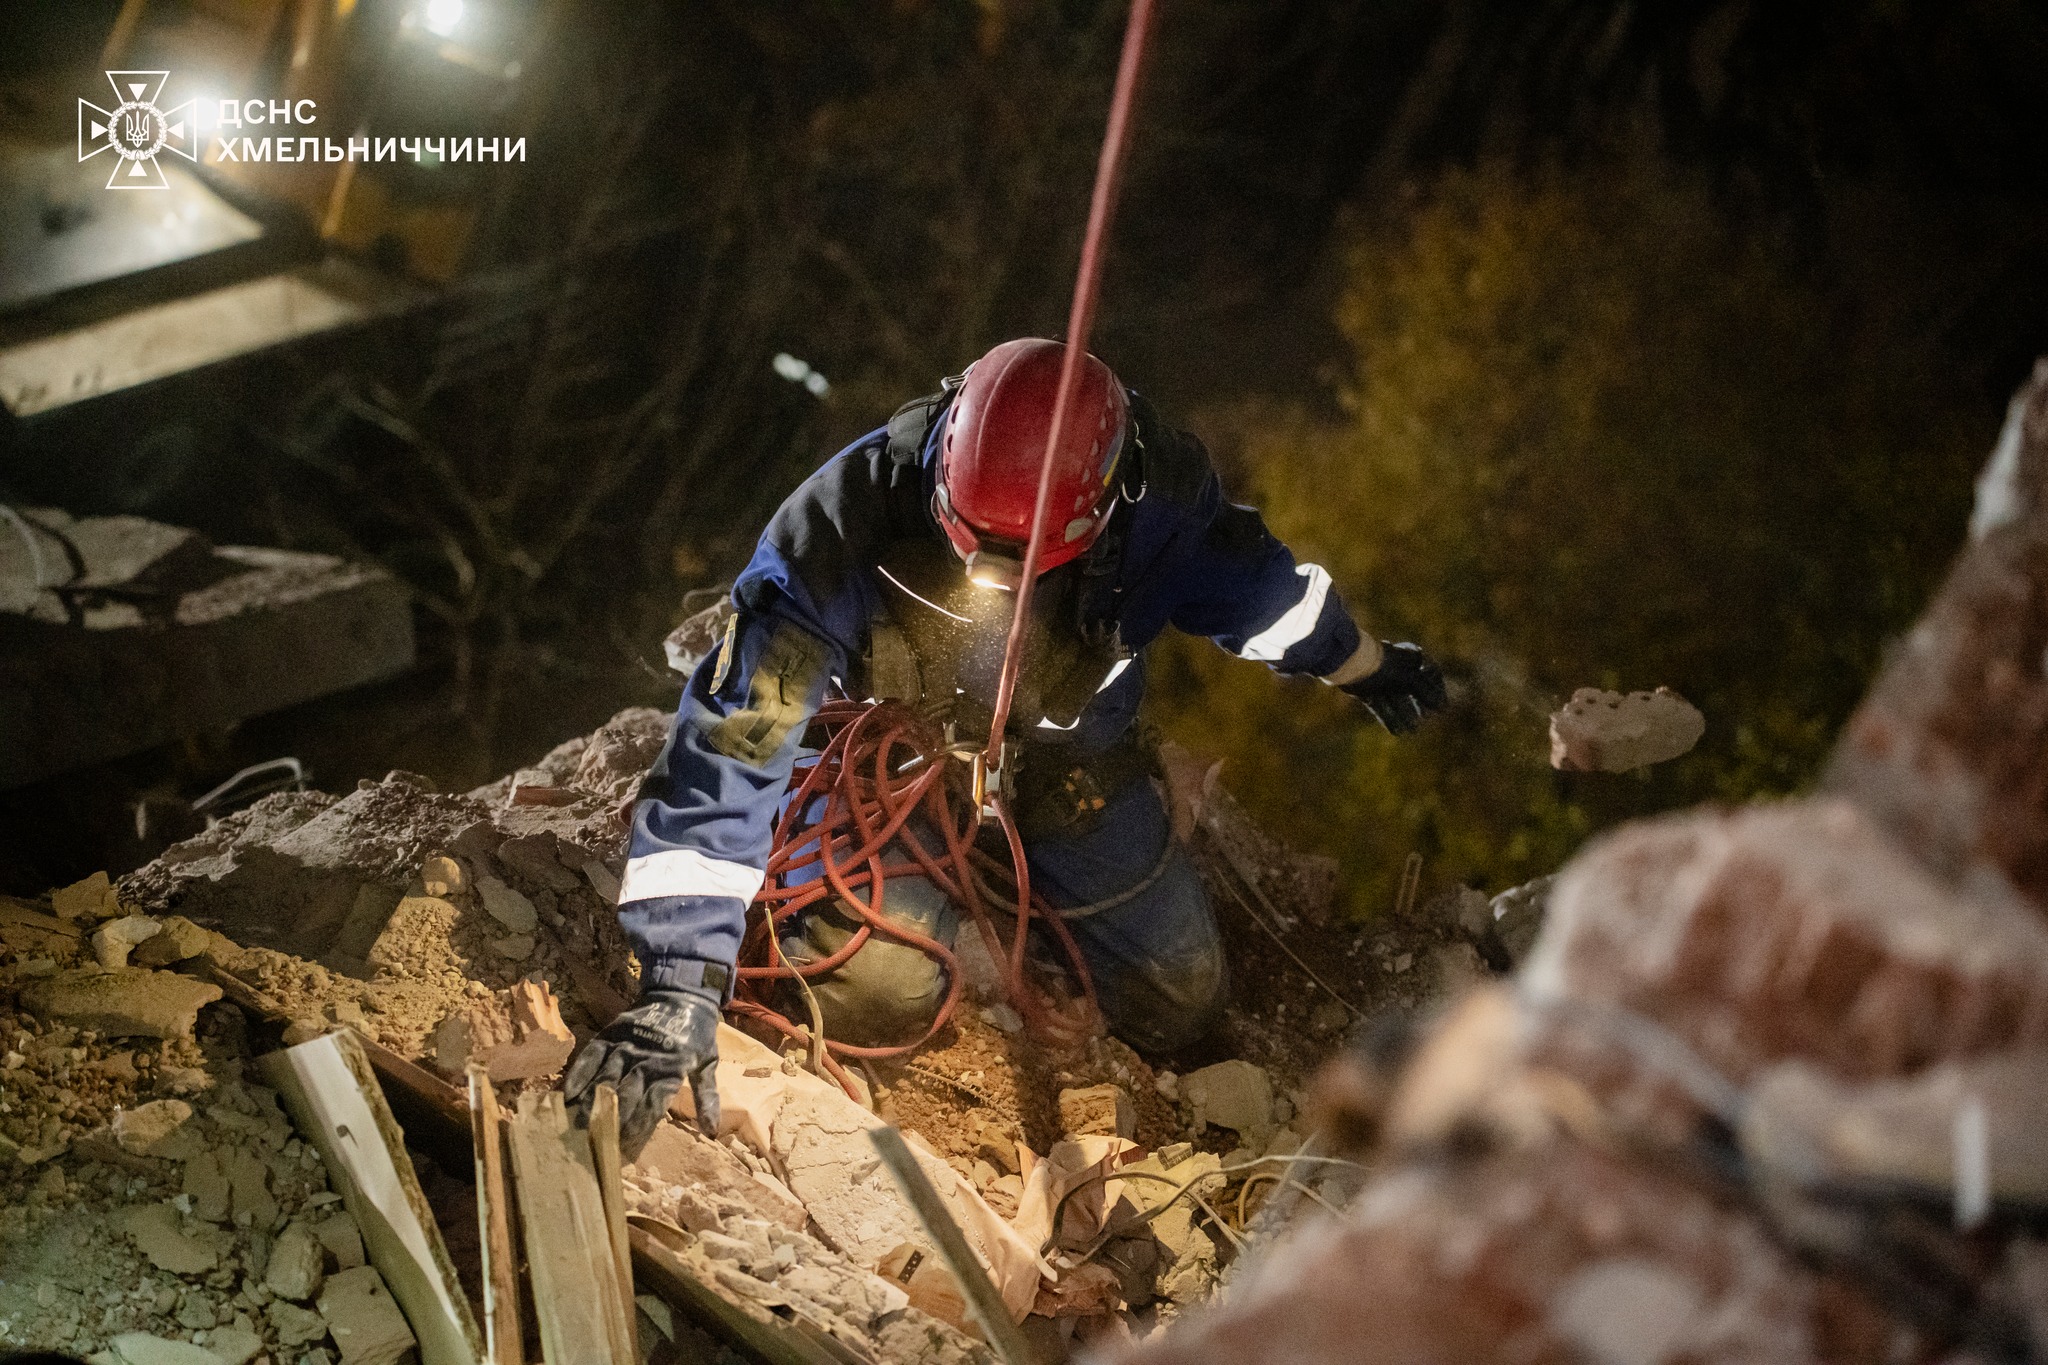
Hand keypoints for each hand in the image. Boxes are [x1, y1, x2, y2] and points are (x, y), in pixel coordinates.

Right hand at [563, 987, 720, 1156]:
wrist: (683, 994)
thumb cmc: (697, 1033)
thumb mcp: (708, 1062)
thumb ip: (707, 1096)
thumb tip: (711, 1132)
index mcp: (671, 1069)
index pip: (652, 1106)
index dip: (639, 1129)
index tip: (626, 1152)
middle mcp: (645, 1059)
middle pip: (625, 1096)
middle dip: (611, 1122)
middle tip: (596, 1146)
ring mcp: (625, 1046)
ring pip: (605, 1079)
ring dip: (591, 1104)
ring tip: (578, 1128)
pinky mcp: (611, 1034)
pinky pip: (591, 1056)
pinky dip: (578, 1074)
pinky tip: (567, 1095)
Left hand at [1341, 642, 1446, 734]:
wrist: (1352, 663)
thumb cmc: (1386, 667)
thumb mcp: (1410, 680)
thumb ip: (1427, 693)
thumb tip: (1444, 708)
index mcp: (1409, 657)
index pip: (1430, 674)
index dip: (1437, 691)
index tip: (1442, 707)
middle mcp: (1395, 667)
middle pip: (1412, 689)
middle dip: (1420, 705)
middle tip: (1426, 719)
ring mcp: (1381, 678)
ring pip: (1397, 699)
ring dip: (1405, 715)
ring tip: (1413, 730)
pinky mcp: (1367, 689)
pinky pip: (1381, 705)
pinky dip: (1389, 718)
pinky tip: (1397, 732)